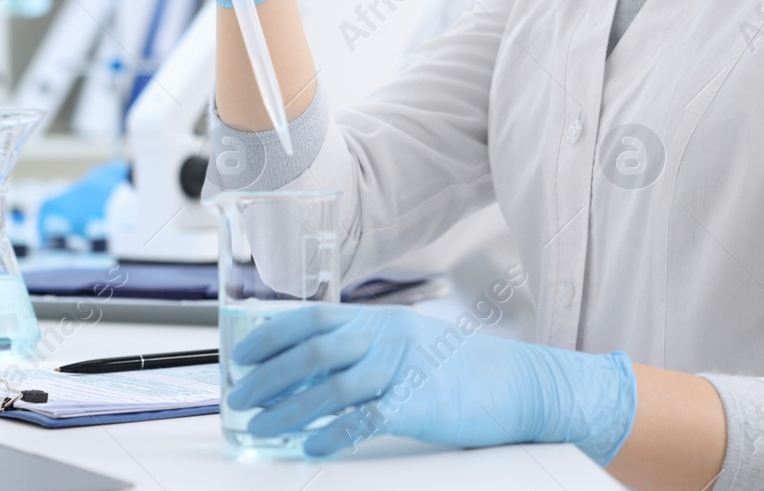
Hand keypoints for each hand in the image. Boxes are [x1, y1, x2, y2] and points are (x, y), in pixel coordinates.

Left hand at [224, 304, 636, 462]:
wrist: (524, 386)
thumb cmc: (465, 372)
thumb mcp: (412, 347)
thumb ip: (368, 352)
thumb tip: (311, 374)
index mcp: (383, 320)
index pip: (314, 318)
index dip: (272, 335)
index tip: (242, 356)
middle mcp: (390, 336)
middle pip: (314, 351)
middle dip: (268, 376)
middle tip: (240, 397)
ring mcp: (406, 368)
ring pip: (332, 386)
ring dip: (289, 409)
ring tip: (263, 427)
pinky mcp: (421, 404)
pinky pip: (365, 419)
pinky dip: (333, 433)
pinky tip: (311, 446)